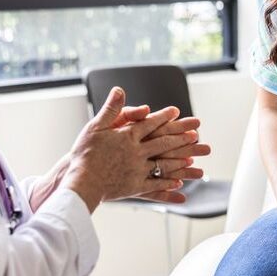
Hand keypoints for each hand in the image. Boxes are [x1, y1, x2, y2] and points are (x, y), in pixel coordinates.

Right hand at [62, 87, 204, 210]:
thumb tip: (119, 89)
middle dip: (180, 138)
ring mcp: (137, 170)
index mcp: (128, 136)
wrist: (81, 181)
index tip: (176, 112)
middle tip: (195, 134)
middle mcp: (137, 152)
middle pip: (162, 142)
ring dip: (178, 160)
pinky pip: (155, 184)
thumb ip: (111, 108)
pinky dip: (167, 183)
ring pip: (163, 163)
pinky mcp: (134, 186)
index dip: (164, 117)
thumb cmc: (85, 153)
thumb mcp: (95, 126)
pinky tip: (178, 183)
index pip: (150, 123)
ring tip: (191, 158)